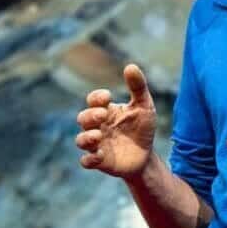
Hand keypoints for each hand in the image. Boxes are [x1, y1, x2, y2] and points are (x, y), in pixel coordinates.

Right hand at [75, 64, 156, 178]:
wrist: (146, 156)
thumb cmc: (142, 129)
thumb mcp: (144, 107)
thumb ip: (138, 87)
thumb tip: (130, 65)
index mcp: (106, 111)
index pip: (92, 100)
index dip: (96, 97)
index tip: (108, 97)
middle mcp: (97, 127)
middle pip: (82, 119)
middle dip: (90, 116)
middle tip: (103, 115)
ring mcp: (97, 144)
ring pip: (80, 140)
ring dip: (86, 137)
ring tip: (99, 135)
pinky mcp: (100, 162)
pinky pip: (86, 161)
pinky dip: (90, 159)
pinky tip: (101, 155)